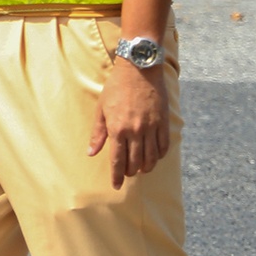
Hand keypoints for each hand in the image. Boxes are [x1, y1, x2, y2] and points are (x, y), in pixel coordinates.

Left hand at [88, 57, 169, 189]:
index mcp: (117, 129)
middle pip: (135, 162)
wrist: (139, 70)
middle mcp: (135, 131)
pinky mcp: (163, 122)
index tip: (117, 186)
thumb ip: (97, 133)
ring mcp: (151, 127)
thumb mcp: (101, 109)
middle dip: (131, 172)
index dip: (117, 175)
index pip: (117, 160)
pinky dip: (160, 156)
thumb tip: (91, 153)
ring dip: (146, 167)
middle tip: (128, 174)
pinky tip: (155, 158)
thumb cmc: (116, 88)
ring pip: (151, 157)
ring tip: (141, 169)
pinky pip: (164, 146)